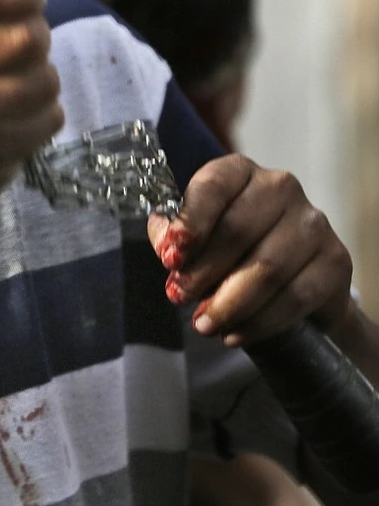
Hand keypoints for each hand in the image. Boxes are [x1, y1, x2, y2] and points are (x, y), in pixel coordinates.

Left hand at [147, 153, 352, 346]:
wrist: (292, 277)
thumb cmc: (231, 248)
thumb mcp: (196, 234)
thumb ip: (174, 236)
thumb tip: (169, 250)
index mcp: (239, 171)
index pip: (213, 186)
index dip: (190, 222)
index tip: (170, 257)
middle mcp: (280, 186)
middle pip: (238, 231)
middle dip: (203, 271)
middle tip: (179, 298)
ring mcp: (313, 222)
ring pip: (267, 269)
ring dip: (229, 303)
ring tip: (203, 324)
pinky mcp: (336, 260)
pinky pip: (296, 297)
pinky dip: (260, 322)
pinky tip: (235, 334)